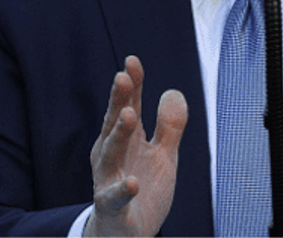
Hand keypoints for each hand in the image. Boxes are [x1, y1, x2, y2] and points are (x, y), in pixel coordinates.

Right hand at [85, 56, 187, 236]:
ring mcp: (109, 181)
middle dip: (119, 101)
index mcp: (126, 142)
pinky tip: (133, 181)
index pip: (127, 107)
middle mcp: (112, 157)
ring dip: (119, 135)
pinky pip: (115, 198)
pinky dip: (123, 189)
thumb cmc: (143, 189)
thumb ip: (170, 126)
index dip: (132, 85)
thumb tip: (173, 91)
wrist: (127, 234)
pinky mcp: (112, 208)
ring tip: (130, 115)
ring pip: (109, 156)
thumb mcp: (163, 155)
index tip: (132, 61)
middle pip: (115, 125)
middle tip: (123, 77)